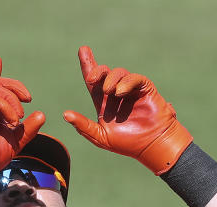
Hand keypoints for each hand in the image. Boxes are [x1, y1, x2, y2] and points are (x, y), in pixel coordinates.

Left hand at [63, 46, 192, 173]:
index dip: (87, 64)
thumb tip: (65, 114)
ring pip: (118, 73)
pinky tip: (120, 92)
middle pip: (105, 72)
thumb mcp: (100, 137)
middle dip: (97, 70)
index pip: (94, 81)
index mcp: (105, 102)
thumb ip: (83, 126)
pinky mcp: (145, 89)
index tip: (82, 50)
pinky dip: (126, 82)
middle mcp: (117, 93)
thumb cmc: (127, 144)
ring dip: (111, 79)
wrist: (151, 146)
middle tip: (92, 79)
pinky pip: (134, 78)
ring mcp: (131, 90)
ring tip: (109, 92)